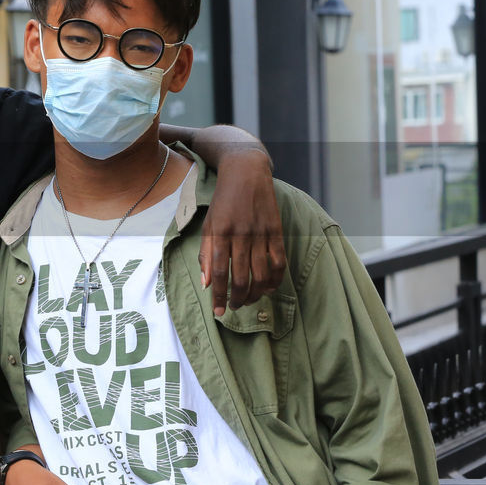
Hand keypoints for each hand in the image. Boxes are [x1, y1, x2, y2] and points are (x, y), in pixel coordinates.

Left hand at [199, 148, 285, 315]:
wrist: (246, 172)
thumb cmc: (223, 201)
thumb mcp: (209, 224)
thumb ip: (206, 254)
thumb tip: (206, 283)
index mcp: (220, 233)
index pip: (219, 272)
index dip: (218, 295)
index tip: (217, 312)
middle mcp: (241, 235)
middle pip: (241, 277)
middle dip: (236, 298)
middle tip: (233, 307)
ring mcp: (261, 233)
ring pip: (261, 274)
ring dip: (255, 293)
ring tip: (248, 300)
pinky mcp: (277, 231)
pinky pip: (279, 262)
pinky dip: (275, 280)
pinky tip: (268, 289)